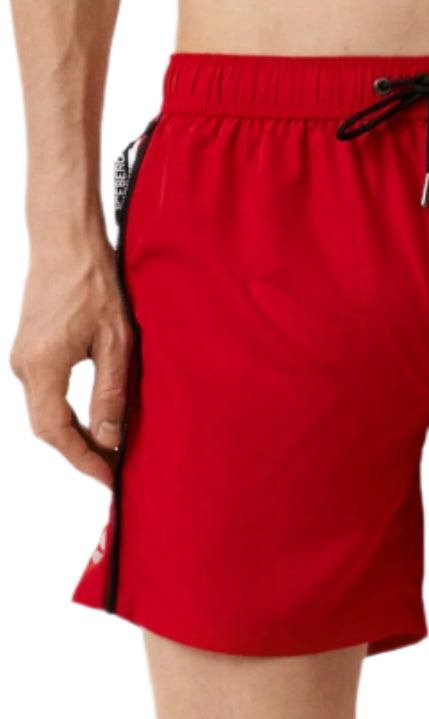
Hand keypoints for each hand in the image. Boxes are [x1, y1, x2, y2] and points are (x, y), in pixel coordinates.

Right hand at [10, 232, 132, 485]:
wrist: (65, 240)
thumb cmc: (93, 281)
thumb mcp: (115, 341)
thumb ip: (110, 392)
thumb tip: (109, 438)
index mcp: (42, 366)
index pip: (56, 432)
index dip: (83, 460)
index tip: (109, 477)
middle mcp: (23, 366)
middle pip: (48, 427)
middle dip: (81, 452)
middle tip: (114, 468)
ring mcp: (22, 357)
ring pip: (46, 411)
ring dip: (75, 433)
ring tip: (110, 448)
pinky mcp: (29, 349)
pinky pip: (46, 393)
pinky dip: (68, 412)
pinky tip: (94, 417)